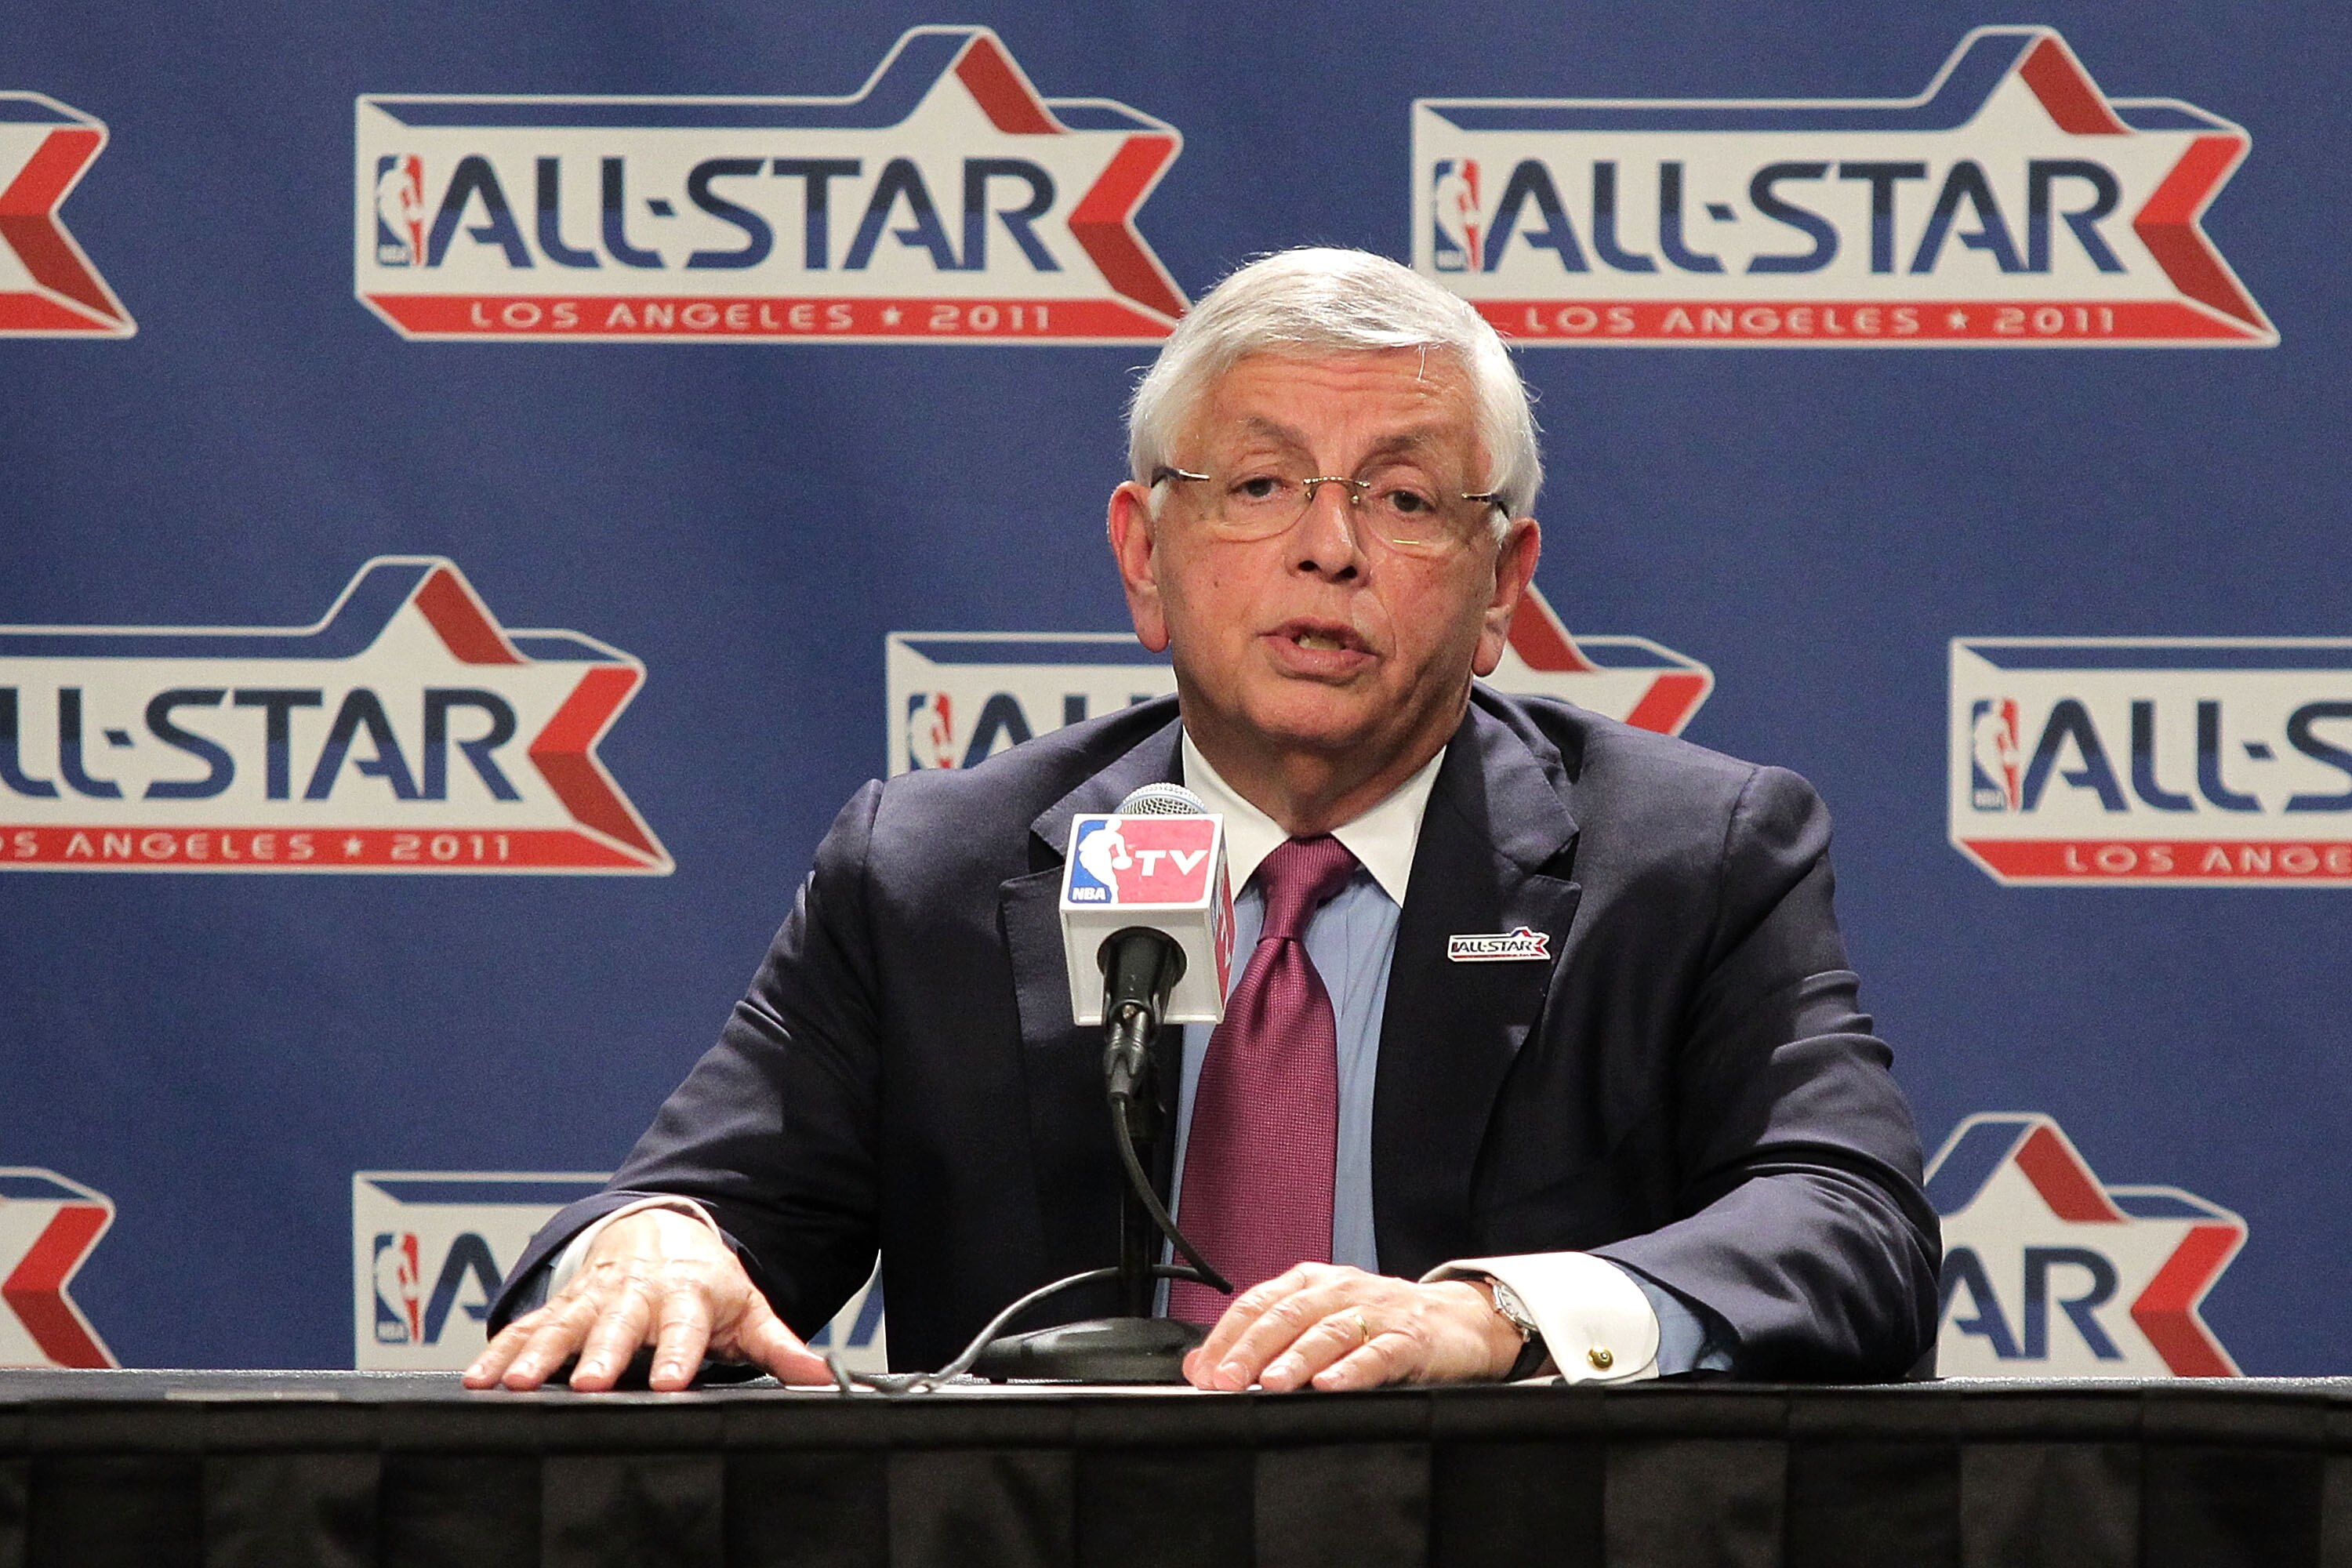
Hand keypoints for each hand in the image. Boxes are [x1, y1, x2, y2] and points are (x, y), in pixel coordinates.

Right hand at [463, 1208, 830, 1392]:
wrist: (660, 1228)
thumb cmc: (706, 1281)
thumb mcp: (747, 1307)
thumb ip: (780, 1345)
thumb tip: (824, 1376)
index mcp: (686, 1295)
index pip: (686, 1327)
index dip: (679, 1353)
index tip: (673, 1381)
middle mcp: (636, 1294)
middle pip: (619, 1324)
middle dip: (603, 1353)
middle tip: (590, 1382)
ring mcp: (594, 1297)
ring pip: (564, 1323)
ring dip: (539, 1353)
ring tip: (518, 1383)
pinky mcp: (560, 1304)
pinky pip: (526, 1326)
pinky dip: (501, 1349)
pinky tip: (480, 1378)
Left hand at [1181, 1262, 1525, 1392]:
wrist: (1460, 1320)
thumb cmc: (1382, 1322)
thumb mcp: (1320, 1321)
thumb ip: (1264, 1340)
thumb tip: (1200, 1365)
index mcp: (1312, 1282)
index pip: (1259, 1303)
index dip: (1227, 1336)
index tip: (1203, 1369)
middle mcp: (1340, 1290)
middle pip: (1287, 1315)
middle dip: (1251, 1350)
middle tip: (1225, 1381)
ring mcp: (1377, 1312)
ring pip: (1329, 1332)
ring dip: (1296, 1359)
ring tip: (1271, 1384)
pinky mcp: (1411, 1338)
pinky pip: (1379, 1353)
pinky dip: (1353, 1369)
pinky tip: (1332, 1385)